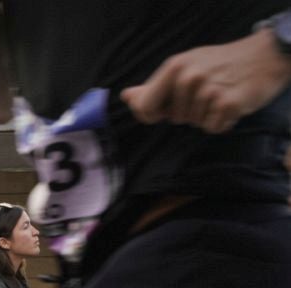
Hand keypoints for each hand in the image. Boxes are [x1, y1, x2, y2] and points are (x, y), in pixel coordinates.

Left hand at [121, 29, 290, 133]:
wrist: (265, 55)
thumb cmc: (220, 63)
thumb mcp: (186, 66)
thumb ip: (155, 86)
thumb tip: (127, 97)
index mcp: (175, 67)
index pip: (146, 107)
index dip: (150, 115)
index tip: (160, 112)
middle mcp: (189, 77)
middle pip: (173, 118)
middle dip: (187, 112)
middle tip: (207, 93)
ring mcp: (209, 91)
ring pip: (194, 124)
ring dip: (207, 116)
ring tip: (221, 95)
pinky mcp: (228, 104)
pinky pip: (213, 128)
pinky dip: (222, 122)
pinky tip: (231, 105)